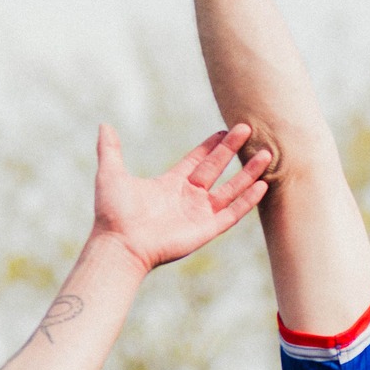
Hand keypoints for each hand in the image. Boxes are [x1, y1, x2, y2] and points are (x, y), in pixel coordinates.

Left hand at [92, 123, 268, 273]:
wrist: (119, 243)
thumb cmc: (113, 213)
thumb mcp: (111, 174)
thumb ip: (110, 149)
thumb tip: (104, 125)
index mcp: (170, 184)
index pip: (197, 161)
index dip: (211, 146)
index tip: (226, 130)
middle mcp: (188, 198)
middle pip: (217, 169)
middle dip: (233, 150)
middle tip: (248, 130)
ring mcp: (199, 214)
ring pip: (231, 189)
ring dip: (248, 173)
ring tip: (265, 154)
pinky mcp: (207, 229)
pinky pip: (233, 213)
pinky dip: (248, 200)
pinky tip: (263, 185)